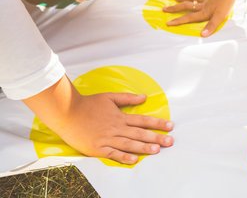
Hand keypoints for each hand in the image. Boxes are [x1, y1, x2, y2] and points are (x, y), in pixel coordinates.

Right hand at [25, 76, 173, 164]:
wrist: (67, 112)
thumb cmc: (88, 104)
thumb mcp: (109, 97)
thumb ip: (127, 98)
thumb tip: (144, 97)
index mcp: (120, 116)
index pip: (143, 120)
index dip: (157, 123)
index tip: (170, 126)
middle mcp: (116, 128)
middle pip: (139, 133)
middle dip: (156, 137)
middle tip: (170, 141)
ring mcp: (107, 138)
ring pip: (129, 144)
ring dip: (143, 147)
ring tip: (157, 150)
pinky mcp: (97, 148)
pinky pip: (113, 154)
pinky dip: (123, 157)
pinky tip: (134, 160)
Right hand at [163, 0, 239, 36]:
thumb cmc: (226, 3)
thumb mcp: (220, 17)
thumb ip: (211, 26)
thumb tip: (202, 35)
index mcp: (203, 12)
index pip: (188, 18)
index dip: (178, 21)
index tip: (168, 23)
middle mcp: (203, 5)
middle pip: (186, 6)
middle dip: (175, 8)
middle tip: (164, 9)